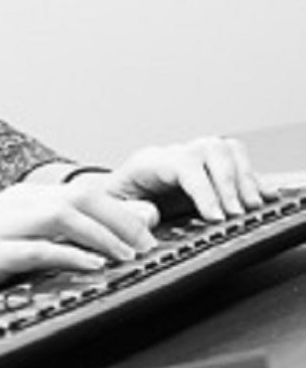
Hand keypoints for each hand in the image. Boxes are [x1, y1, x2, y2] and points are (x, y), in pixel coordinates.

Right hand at [0, 181, 156, 313]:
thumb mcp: (20, 243)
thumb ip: (63, 237)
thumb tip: (109, 235)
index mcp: (24, 198)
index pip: (85, 191)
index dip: (123, 209)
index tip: (151, 232)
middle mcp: (15, 204)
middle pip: (79, 196)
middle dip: (121, 218)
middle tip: (149, 245)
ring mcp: (1, 226)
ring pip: (61, 215)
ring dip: (101, 234)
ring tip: (129, 256)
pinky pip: (35, 250)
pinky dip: (68, 256)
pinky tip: (92, 268)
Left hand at [97, 136, 276, 221]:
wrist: (107, 198)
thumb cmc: (106, 205)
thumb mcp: (106, 211)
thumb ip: (126, 213)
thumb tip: (149, 214)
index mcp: (147, 164)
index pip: (182, 164)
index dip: (204, 190)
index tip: (217, 217)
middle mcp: (172, 156)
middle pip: (209, 149)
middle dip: (228, 183)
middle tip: (237, 215)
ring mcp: (190, 161)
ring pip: (225, 150)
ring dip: (244, 178)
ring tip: (250, 208)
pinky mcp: (206, 172)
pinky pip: (237, 162)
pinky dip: (252, 178)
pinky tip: (261, 198)